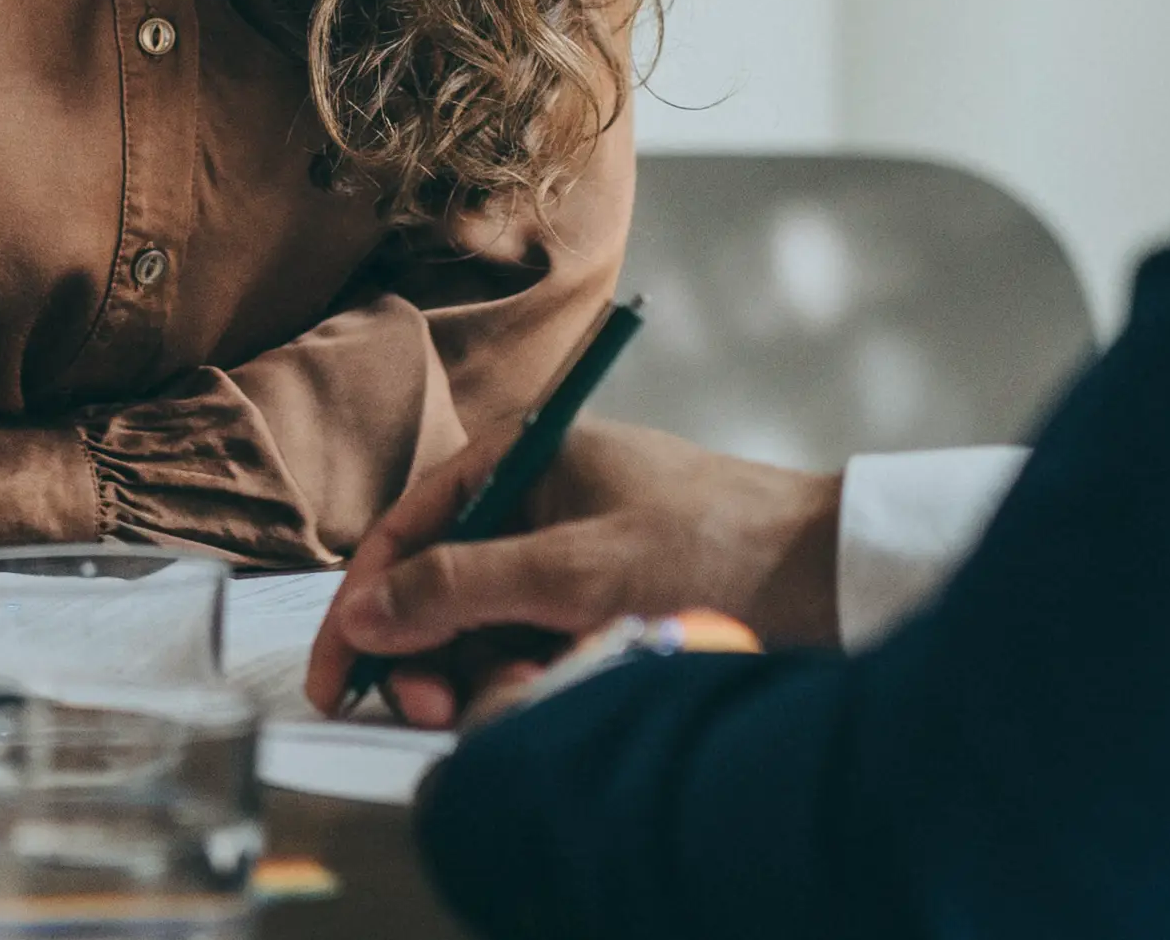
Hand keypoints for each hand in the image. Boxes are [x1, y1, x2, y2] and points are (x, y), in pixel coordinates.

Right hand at [304, 420, 845, 728]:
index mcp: (522, 457)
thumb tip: (364, 612)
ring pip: (486, 623)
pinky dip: (530, 672)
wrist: (834, 576)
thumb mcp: (573, 571)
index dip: (363, 603)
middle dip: (428, 652)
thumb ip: (459, 588)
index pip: (408, 527)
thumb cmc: (713, 547)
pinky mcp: (604, 596)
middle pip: (440, 583)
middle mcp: (538, 497)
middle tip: (433, 711)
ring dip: (484, 670)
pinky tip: (552, 690)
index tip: (335, 675)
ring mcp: (572, 549)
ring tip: (517, 699)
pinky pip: (534, 641)